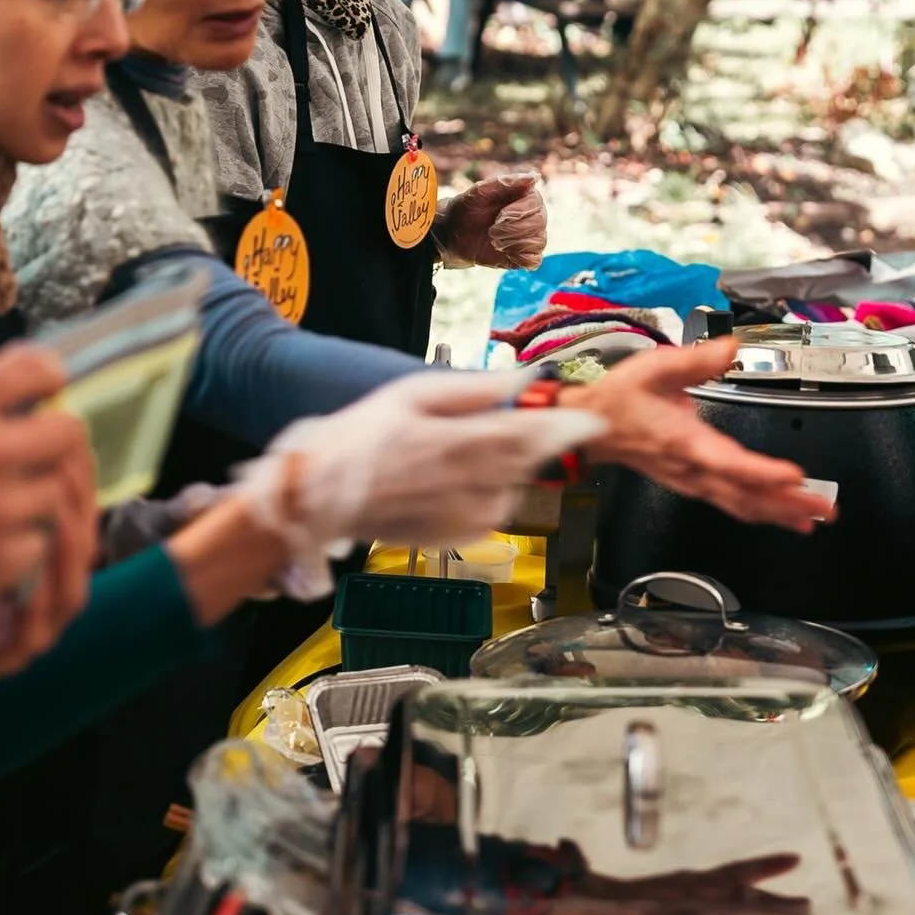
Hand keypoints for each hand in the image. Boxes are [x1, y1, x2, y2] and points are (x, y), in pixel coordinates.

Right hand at [0, 347, 97, 660]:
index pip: (41, 370)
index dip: (45, 379)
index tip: (41, 390)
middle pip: (69, 433)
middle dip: (52, 439)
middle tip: (31, 451)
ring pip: (56, 491)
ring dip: (34, 494)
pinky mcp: (1, 560)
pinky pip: (37, 541)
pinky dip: (18, 542)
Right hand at [234, 371, 605, 594]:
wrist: (320, 498)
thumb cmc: (361, 437)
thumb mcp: (413, 395)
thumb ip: (474, 390)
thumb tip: (522, 379)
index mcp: (463, 443)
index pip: (534, 436)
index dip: (569, 427)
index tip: (594, 418)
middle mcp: (473, 485)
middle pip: (530, 461)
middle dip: (537, 442)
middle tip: (522, 424)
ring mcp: (468, 516)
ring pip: (512, 485)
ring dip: (505, 467)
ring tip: (457, 452)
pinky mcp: (460, 536)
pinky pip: (492, 508)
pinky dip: (484, 492)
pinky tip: (450, 480)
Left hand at [435, 174, 547, 269]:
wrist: (453, 232)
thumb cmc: (467, 207)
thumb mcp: (480, 191)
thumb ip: (506, 182)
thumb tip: (534, 177)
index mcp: (524, 196)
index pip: (536, 204)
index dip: (519, 212)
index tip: (500, 216)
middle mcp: (532, 215)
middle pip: (539, 223)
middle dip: (513, 230)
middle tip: (492, 231)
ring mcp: (529, 236)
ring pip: (538, 242)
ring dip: (514, 243)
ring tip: (494, 240)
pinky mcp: (523, 255)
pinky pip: (534, 260)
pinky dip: (520, 258)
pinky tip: (504, 251)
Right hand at [563, 338, 835, 532]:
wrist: (590, 428)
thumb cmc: (620, 400)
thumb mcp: (654, 368)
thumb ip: (696, 359)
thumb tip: (731, 348)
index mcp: (685, 441)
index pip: (730, 462)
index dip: (763, 472)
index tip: (794, 476)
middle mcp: (692, 470)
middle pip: (746, 494)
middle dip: (788, 503)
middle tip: (826, 508)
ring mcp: (693, 482)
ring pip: (742, 505)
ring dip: (780, 513)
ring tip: (814, 518)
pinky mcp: (694, 485)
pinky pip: (733, 505)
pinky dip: (762, 512)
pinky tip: (782, 515)